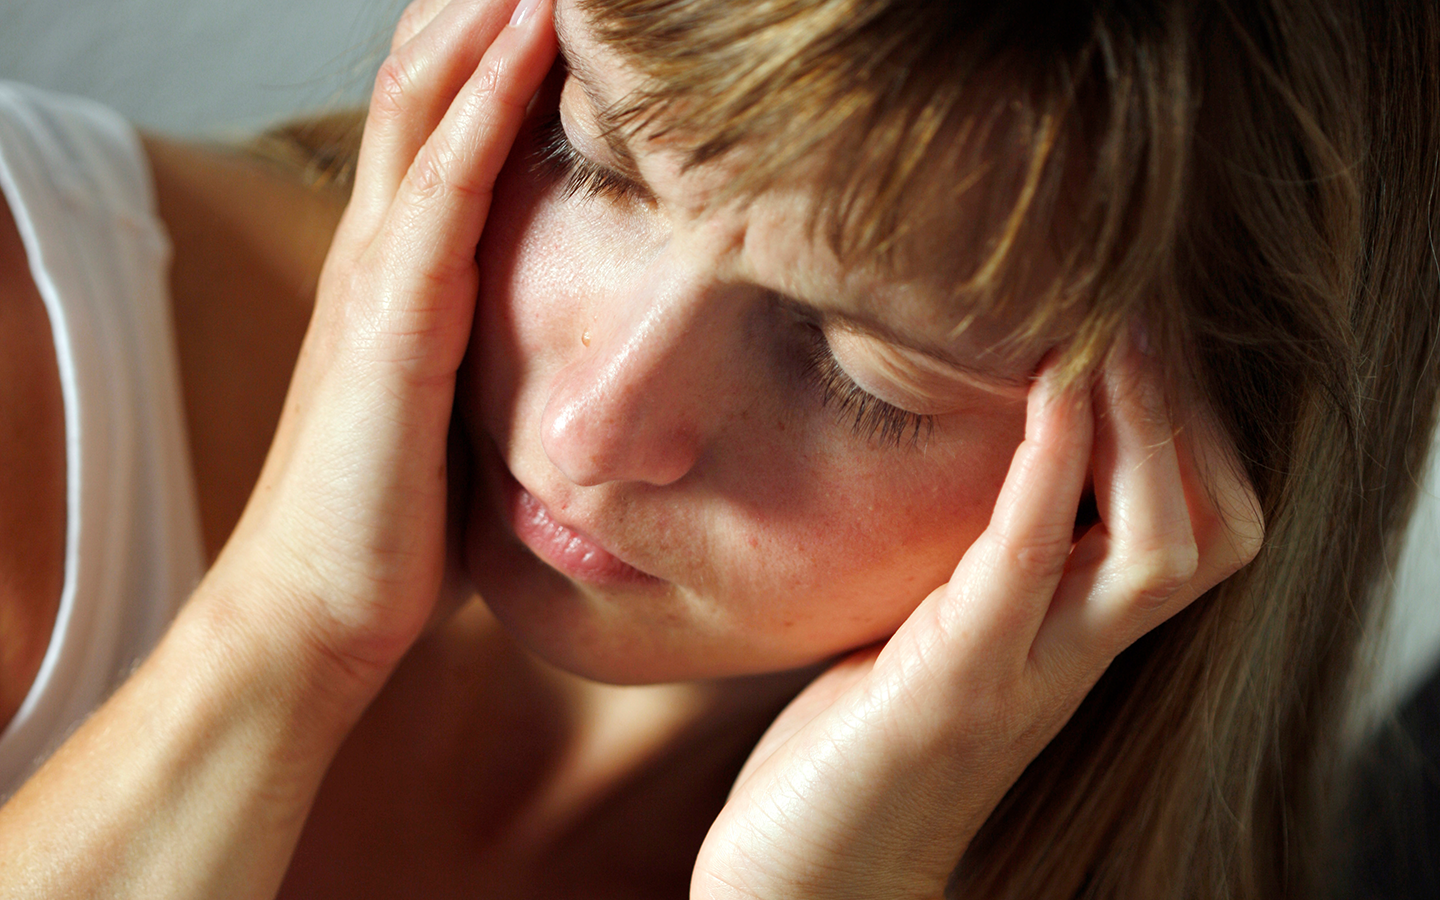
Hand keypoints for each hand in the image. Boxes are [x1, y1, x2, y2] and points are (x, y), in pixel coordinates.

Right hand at [209, 0, 556, 705]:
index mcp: (395, 271)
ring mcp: (376, 279)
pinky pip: (445, 188)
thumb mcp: (454, 412)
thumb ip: (488, 353)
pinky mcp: (391, 324)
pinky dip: (486, 104)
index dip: (482, 48)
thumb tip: (560, 349)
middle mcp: (377, 252)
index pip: (432, 122)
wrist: (316, 610)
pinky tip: (531, 39)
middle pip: (420, 84)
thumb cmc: (392, 525)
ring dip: (485, 21)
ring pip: (424, 107)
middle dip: (479, 6)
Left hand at [692, 333, 1263, 899]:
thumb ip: (972, 565)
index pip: (1198, 528)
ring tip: (1117, 329)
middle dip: (1191, 412)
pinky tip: (1054, 388)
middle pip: (1212, 531)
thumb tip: (966, 459)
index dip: (1193, 428)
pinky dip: (1052, 467)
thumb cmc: (855, 753)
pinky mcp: (951, 690)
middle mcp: (1072, 660)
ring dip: (1147, 425)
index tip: (1144, 329)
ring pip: (1160, 548)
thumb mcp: (928, 636)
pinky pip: (1029, 560)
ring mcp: (1022, 677)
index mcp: (1070, 641)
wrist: (809, 886)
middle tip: (1146, 308)